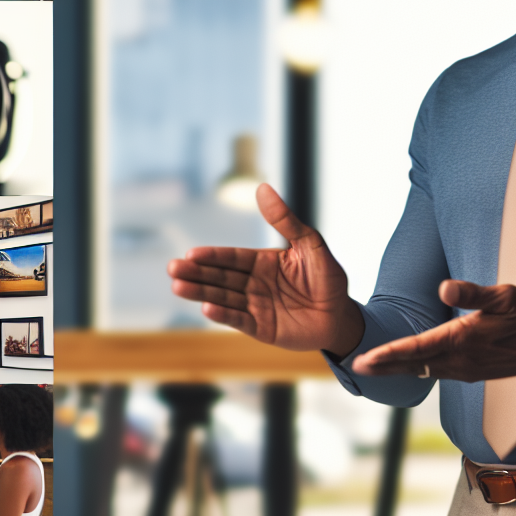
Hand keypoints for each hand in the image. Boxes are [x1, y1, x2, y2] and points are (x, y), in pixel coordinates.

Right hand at [167, 183, 363, 354]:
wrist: (342, 317)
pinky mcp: (261, 329)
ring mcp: (255, 307)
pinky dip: (224, 315)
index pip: (232, 258)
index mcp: (262, 263)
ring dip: (201, 292)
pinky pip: (240, 320)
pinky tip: (207, 308)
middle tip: (173, 268)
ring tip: (178, 286)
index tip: (191, 253)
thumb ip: (286, 221)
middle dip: (197, 273)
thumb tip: (263, 187)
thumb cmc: (328, 278)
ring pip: (224, 297)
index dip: (212, 256)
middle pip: (220, 277)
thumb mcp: (311, 245)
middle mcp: (254, 284)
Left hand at [352, 280, 515, 381]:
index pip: (416, 349)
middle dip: (383, 367)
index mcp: (463, 340)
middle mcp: (461, 360)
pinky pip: (437, 373)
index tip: (364, 360)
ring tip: (374, 368)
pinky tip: (410, 367)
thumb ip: (473, 293)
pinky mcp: (473, 372)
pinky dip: (417, 370)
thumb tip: (445, 287)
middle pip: (413, 365)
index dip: (387, 354)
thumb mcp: (504, 296)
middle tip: (356, 368)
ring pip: (424, 371)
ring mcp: (467, 369)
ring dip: (398, 370)